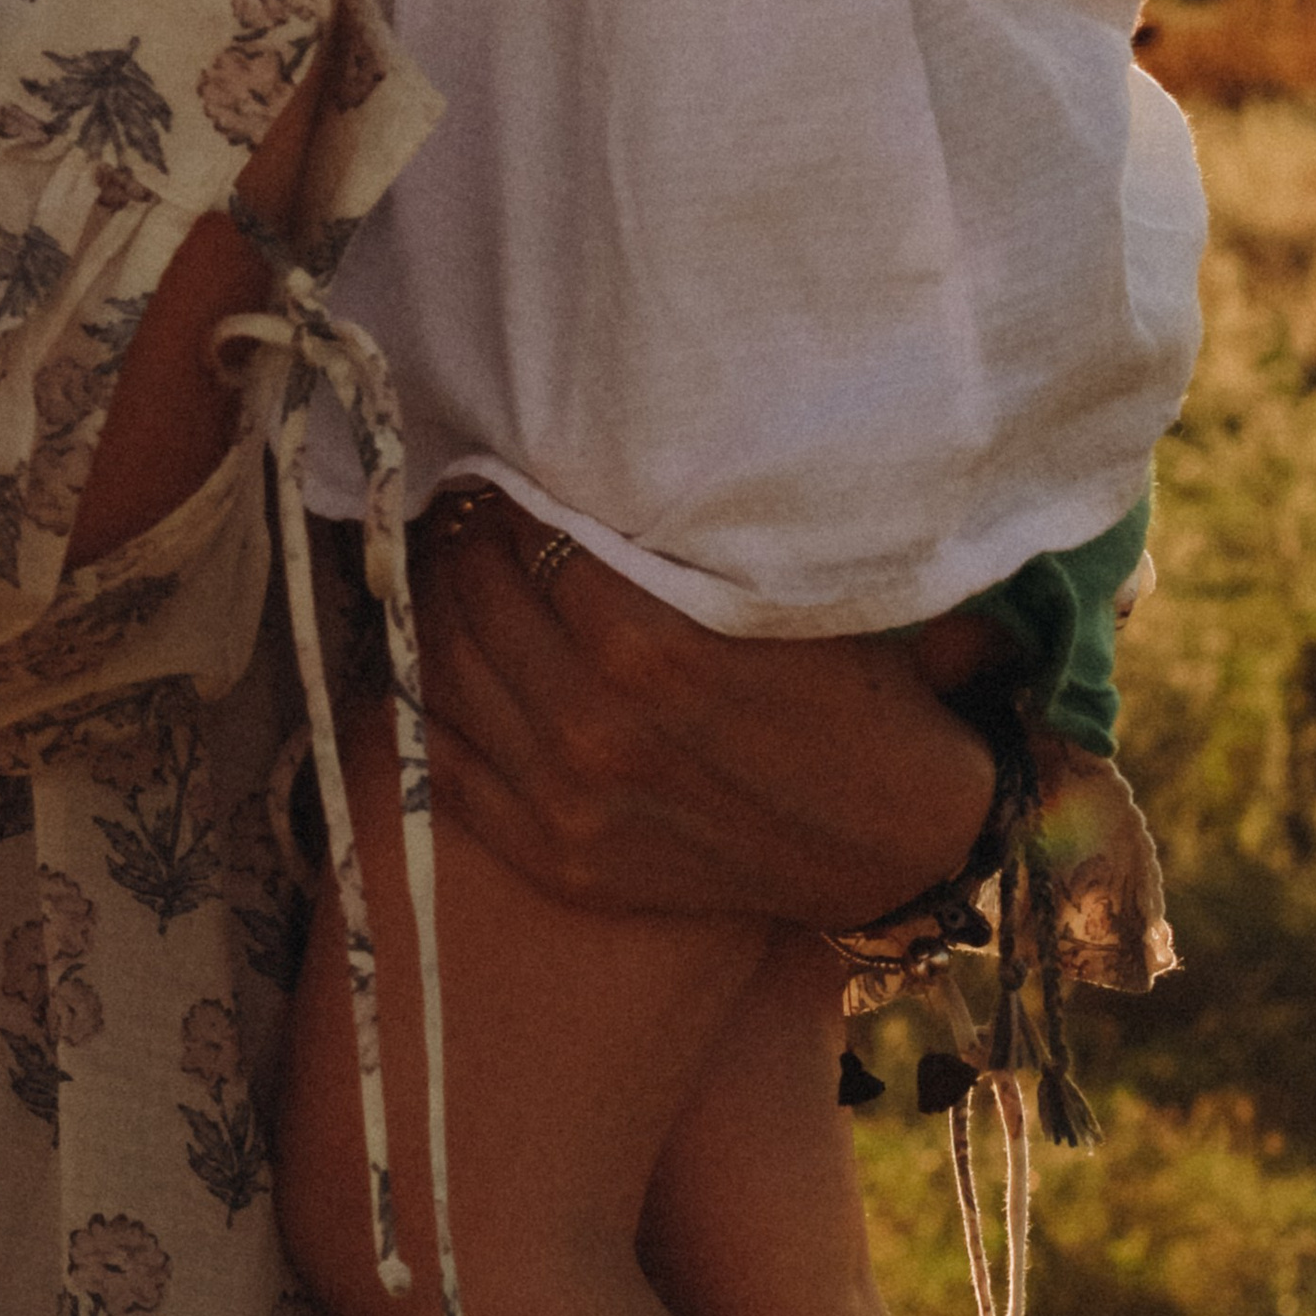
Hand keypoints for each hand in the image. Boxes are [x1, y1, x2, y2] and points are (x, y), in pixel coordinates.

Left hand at [413, 490, 996, 930]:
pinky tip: (434, 653)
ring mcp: (564, 801)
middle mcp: (589, 724)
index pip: (527, 532)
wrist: (891, 844)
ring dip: (435, 603)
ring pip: (446, 670)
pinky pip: (444, 764)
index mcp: (648, 643)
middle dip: (464, 535)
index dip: (511, 489)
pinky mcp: (554, 857)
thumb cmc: (849, 691)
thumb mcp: (775, 587)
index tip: (509, 463)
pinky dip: (423, 700)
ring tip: (447, 562)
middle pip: (475, 594)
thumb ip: (673, 535)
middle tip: (470, 505)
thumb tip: (577, 458)